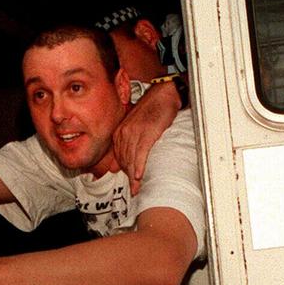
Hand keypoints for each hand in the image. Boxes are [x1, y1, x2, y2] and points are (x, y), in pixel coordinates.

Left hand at [113, 79, 179, 193]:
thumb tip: (123, 162)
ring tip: (138, 188)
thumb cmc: (153, 109)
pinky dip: (139, 165)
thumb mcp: (136, 125)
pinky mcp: (146, 132)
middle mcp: (124, 132)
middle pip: (124, 160)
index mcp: (120, 132)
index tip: (130, 183)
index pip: (119, 157)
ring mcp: (134, 132)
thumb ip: (129, 142)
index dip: (125, 172)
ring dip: (134, 176)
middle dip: (129, 177)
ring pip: (131, 159)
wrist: (163, 94)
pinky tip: (139, 175)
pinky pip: (140, 153)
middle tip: (135, 191)